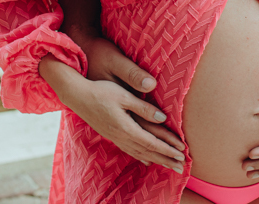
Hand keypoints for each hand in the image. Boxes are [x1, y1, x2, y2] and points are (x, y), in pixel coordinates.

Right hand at [39, 55, 185, 172]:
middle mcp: (121, 136)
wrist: (77, 95)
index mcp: (125, 127)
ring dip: (156, 160)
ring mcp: (115, 137)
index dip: (167, 149)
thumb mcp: (124, 96)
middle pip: (148, 152)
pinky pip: (130, 150)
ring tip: (169, 166)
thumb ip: (143, 107)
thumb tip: (162, 118)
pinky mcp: (111, 134)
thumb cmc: (101, 91)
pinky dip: (141, 156)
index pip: (151, 142)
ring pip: (140, 153)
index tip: (181, 154)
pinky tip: (147, 160)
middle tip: (182, 167)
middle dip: (166, 159)